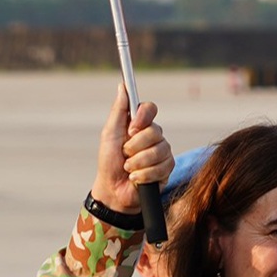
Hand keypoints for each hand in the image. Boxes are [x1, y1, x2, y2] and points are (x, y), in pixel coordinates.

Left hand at [92, 88, 171, 212]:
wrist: (113, 190)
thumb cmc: (109, 162)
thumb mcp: (109, 134)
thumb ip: (118, 111)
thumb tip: (122, 86)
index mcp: (139, 125)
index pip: (150, 108)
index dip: (143, 117)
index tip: (131, 129)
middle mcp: (154, 136)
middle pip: (155, 131)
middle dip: (135, 147)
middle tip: (125, 154)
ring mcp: (162, 152)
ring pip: (159, 151)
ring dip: (138, 163)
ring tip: (128, 169)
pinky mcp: (167, 168)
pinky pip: (162, 167)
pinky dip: (144, 175)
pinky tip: (136, 178)